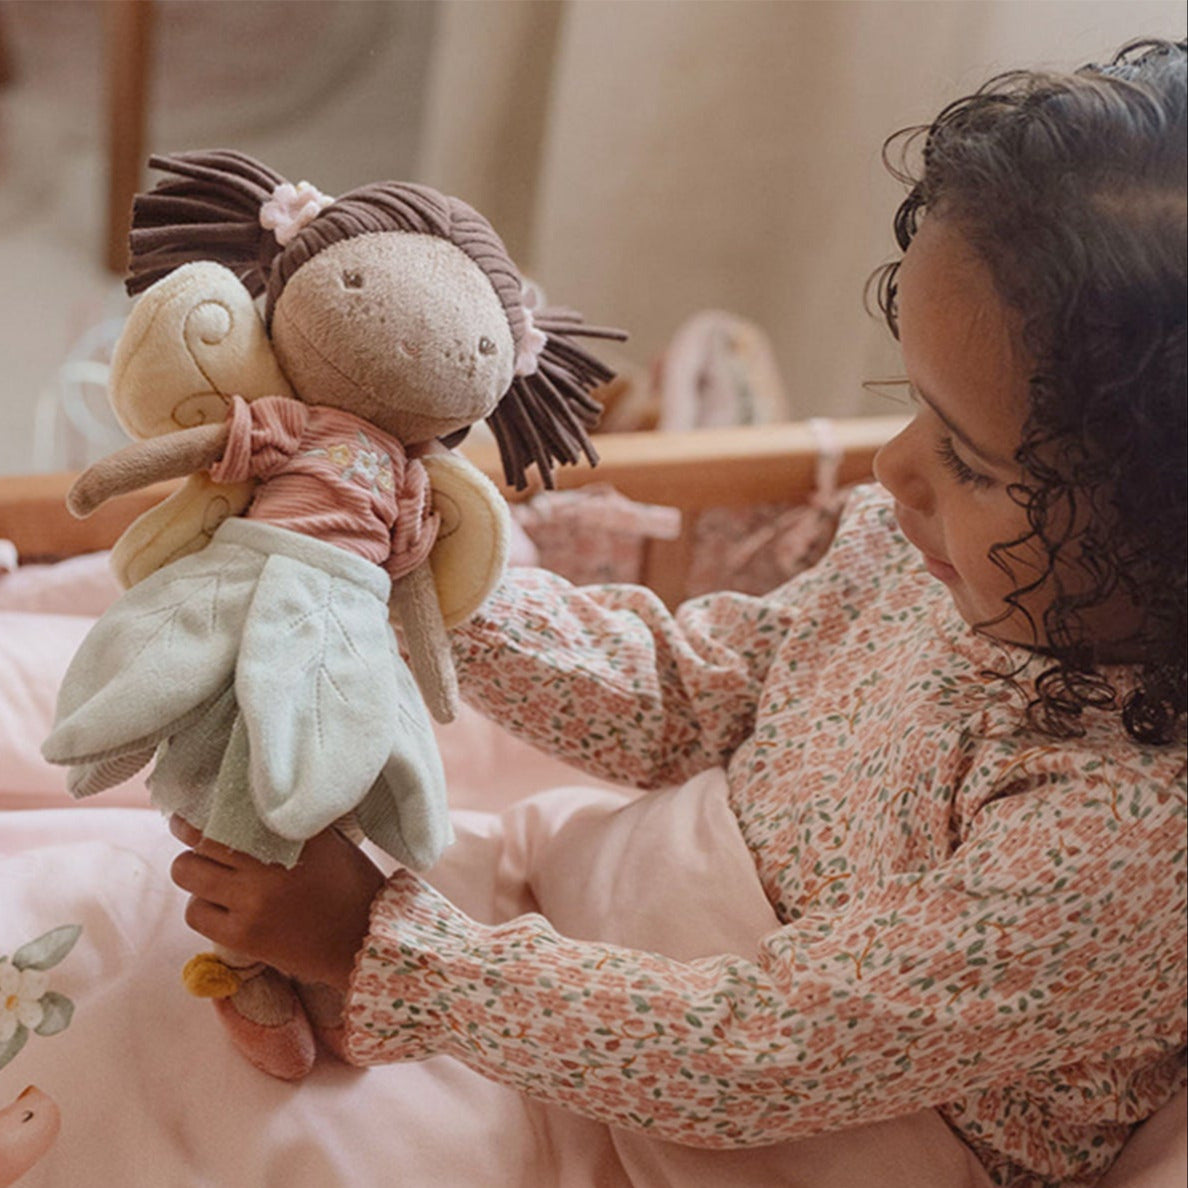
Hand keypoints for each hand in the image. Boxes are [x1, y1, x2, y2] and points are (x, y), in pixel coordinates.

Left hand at [169, 818, 386, 991]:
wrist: (363, 940)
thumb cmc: (350, 884)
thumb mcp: (330, 841)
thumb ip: (292, 821)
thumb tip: (251, 802)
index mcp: (296, 832)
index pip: (234, 809)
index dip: (208, 807)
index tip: (200, 807)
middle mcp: (272, 862)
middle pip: (201, 837)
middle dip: (191, 835)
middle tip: (194, 836)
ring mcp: (254, 901)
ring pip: (187, 872)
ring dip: (193, 871)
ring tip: (209, 875)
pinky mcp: (243, 935)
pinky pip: (195, 913)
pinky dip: (201, 907)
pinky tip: (219, 906)